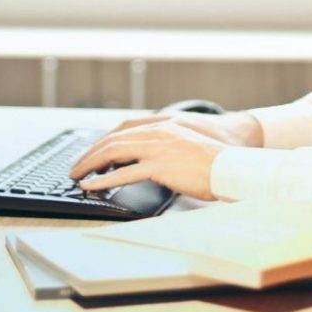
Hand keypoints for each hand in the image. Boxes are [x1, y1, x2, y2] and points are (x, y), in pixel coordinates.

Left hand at [68, 112, 261, 200]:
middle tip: (76, 166)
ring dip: (91, 164)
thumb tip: (150, 160)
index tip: (93, 151)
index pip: (125, 127)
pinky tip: (92, 186)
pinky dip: (104, 180)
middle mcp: (158, 131)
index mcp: (165, 125)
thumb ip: (167, 146)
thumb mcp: (188, 144)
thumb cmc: (217, 160)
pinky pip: (124, 173)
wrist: (234, 165)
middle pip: (114, 138)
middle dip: (91, 153)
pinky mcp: (160, 166)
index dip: (105, 139)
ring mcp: (158, 147)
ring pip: (114, 152)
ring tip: (77, 176)